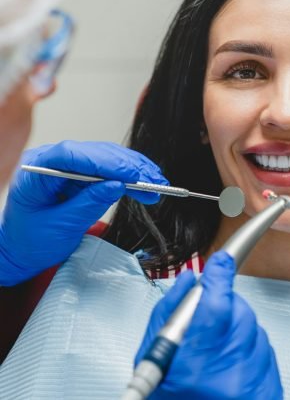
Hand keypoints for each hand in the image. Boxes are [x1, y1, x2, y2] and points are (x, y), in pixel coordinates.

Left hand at [0, 140, 167, 285]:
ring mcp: (65, 164)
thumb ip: (88, 204)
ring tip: (156, 183)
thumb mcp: (60, 228)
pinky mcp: (79, 171)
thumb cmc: (30, 241)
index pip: (72, 156)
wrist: (21, 249)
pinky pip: (107, 168)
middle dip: (128, 166)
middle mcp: (50, 160)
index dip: (106, 162)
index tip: (133, 175)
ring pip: (106, 157)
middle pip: (94, 153)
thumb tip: (118, 186)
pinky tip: (145, 183)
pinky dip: (128, 176)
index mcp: (35, 171)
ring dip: (134, 170)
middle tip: (154, 180)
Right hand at [136, 251, 282, 399]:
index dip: (220, 276)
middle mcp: (231, 373)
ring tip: (213, 354)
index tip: (221, 261)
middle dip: (221, 308)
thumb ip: (168, 312)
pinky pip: (262, 346)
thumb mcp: (153, 357)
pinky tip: (228, 365)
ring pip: (251, 326)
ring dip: (234, 328)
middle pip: (237, 311)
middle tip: (204, 327)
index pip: (217, 304)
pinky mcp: (270, 386)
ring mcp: (255, 381)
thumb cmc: (167, 396)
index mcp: (196, 365)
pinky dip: (246, 346)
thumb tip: (190, 281)